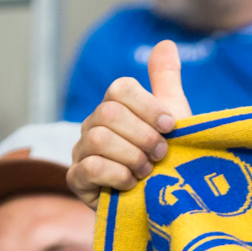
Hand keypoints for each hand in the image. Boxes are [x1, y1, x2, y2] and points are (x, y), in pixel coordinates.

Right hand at [68, 39, 192, 209]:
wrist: (164, 207)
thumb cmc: (169, 163)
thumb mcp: (174, 122)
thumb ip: (166, 83)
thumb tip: (166, 43)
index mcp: (116, 108)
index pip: (120, 89)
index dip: (149, 107)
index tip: (172, 128)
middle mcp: (93, 126)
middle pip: (110, 113)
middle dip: (144, 136)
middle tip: (162, 155)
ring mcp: (81, 152)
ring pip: (99, 139)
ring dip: (132, 158)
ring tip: (148, 172)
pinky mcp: (77, 181)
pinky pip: (89, 168)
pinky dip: (117, 176)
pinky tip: (132, 185)